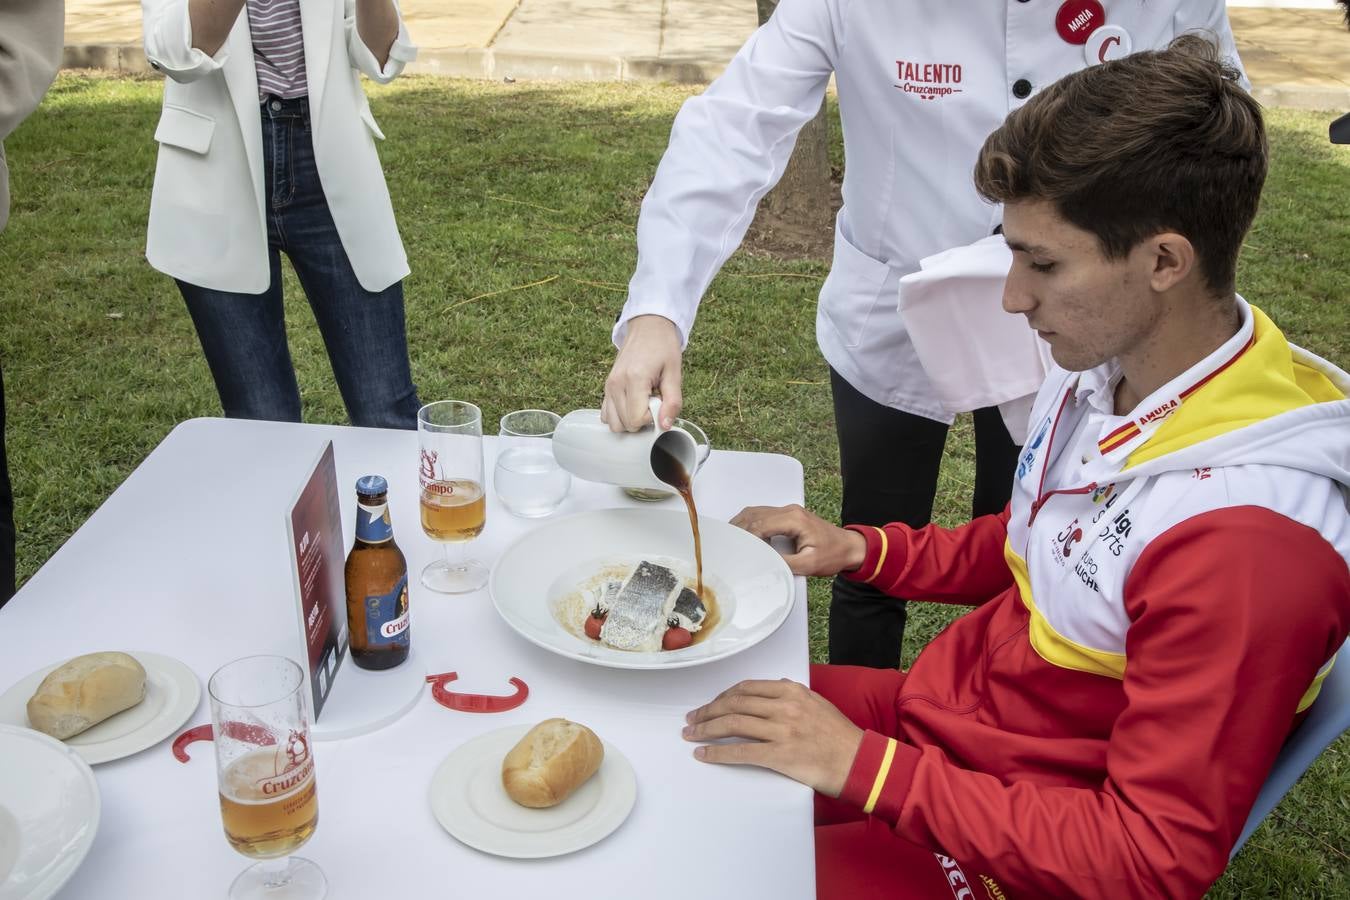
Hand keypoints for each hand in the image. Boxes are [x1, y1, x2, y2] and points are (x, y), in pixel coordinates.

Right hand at [602, 315, 682, 432]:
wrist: (648, 327)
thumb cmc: (662, 346)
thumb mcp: (675, 373)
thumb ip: (672, 402)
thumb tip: (665, 425)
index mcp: (634, 379)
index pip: (636, 419)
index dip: (652, 418)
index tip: (660, 402)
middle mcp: (616, 384)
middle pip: (624, 424)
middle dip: (642, 420)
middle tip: (653, 401)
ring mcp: (609, 386)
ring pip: (613, 423)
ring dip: (630, 420)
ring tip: (643, 403)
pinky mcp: (607, 386)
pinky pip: (607, 414)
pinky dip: (620, 415)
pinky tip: (633, 403)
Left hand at [683, 679, 863, 797]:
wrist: (859, 762)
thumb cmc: (839, 736)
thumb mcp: (817, 703)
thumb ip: (792, 695)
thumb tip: (771, 689)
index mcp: (791, 691)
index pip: (746, 688)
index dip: (722, 696)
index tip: (710, 704)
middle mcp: (784, 707)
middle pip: (734, 703)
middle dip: (708, 711)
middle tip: (692, 718)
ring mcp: (781, 730)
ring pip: (733, 724)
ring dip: (706, 729)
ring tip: (691, 734)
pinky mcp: (780, 755)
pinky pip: (740, 751)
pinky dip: (717, 752)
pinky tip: (703, 754)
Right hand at [731, 505, 866, 576]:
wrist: (850, 547)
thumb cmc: (834, 555)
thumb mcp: (810, 565)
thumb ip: (785, 564)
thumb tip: (763, 564)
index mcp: (794, 519)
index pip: (760, 525)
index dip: (745, 537)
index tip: (735, 550)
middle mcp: (789, 511)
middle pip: (754, 515)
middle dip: (738, 529)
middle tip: (725, 544)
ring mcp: (788, 511)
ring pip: (756, 512)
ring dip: (741, 524)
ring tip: (729, 539)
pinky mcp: (788, 516)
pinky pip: (762, 514)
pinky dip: (749, 522)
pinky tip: (742, 534)